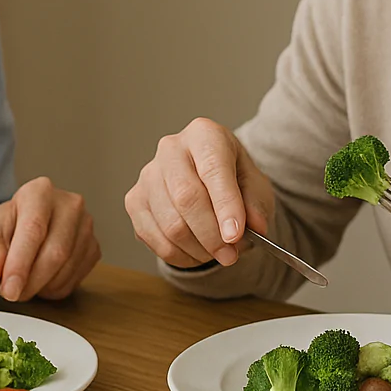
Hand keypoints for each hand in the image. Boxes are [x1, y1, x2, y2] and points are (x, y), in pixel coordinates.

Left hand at [0, 177, 99, 301]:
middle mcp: (69, 204)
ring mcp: (86, 226)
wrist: (18, 236)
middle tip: (12, 294)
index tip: (8, 289)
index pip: (34, 229)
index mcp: (39, 192)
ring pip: (66, 269)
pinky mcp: (93, 248)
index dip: (20, 263)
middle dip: (31, 280)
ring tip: (23, 282)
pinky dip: (54, 288)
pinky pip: (76, 279)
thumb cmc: (3, 232)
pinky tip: (41, 279)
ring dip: (41, 286)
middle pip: (56, 252)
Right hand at [123, 117, 274, 268]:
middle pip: (186, 198)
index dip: (225, 206)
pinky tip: (196, 252)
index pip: (213, 169)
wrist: (208, 180)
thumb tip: (254, 226)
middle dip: (211, 235)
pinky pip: (154, 238)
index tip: (235, 235)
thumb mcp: (255, 185)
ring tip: (216, 253)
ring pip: (170, 224)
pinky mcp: (134, 200)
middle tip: (230, 255)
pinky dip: (179, 255)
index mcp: (204, 135)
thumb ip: (256, 204)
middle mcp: (171, 149)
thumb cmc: (232, 178)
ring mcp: (148, 175)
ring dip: (197, 249)